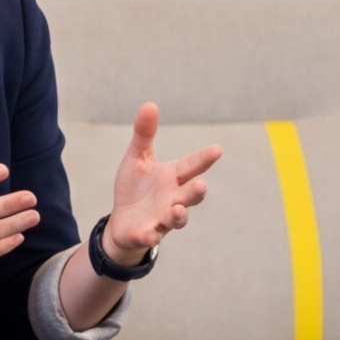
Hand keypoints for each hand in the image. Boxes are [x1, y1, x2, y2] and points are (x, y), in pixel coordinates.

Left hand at [100, 102, 221, 267]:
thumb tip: (149, 104)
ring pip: (176, 218)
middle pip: (189, 195)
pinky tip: (150, 234)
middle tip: (202, 186)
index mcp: (172, 177)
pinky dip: (151, 236)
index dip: (204, 158)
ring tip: (178, 210)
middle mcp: (173, 198)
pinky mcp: (146, 233)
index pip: (191, 166)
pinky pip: (151, 236)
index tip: (217, 149)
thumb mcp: (137, 158)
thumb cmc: (135, 188)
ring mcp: (161, 218)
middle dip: (196, 192)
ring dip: (179, 215)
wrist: (122, 223)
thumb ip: (144, 134)